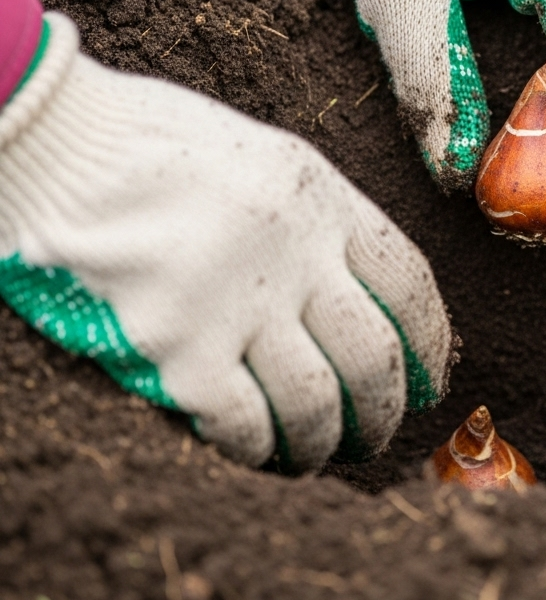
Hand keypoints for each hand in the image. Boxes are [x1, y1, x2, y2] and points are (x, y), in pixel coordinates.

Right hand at [0, 14, 450, 469]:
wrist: (58, 143)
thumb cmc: (159, 147)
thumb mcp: (267, 160)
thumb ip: (319, 223)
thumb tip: (362, 299)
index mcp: (323, 200)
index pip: (410, 286)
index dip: (433, 344)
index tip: (433, 379)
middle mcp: (295, 253)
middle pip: (375, 358)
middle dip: (384, 413)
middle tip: (375, 437)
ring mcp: (237, 302)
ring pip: (316, 404)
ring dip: (324, 444)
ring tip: (316, 456)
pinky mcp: (175, 350)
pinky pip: (243, 425)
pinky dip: (259, 449)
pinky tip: (259, 451)